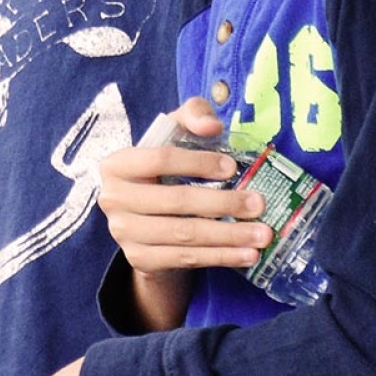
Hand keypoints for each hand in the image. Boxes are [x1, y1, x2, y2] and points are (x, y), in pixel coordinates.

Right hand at [100, 98, 263, 273]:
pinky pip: (185, 259)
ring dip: (229, 236)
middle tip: (259, 205)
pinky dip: (220, 257)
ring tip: (262, 235)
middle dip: (224, 203)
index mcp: (117, 164)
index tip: (232, 166)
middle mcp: (113, 200)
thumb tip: (212, 127)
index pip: (159, 160)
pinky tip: (247, 254)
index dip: (197, 162)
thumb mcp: (174, 134)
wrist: (145, 217)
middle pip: (176, 201)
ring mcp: (124, 233)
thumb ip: (193, 115)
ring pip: (185, 235)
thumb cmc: (164, 168)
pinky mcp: (139, 259)